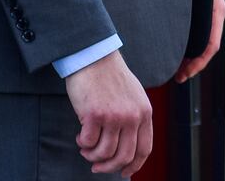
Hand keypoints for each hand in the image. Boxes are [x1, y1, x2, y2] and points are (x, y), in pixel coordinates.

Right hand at [65, 50, 152, 177]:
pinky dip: (82, 143)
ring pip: (104, 153)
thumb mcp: (133, 95)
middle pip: (124, 156)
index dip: (133, 166)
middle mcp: (132, 116)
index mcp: (144, 112)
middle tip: (96, 167)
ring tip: (85, 148)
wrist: (93, 56)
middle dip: (109, 167)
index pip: (144, 149)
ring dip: (92, 155)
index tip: (123, 172)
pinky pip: (88, 142)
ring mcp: (114, 116)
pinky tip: (80, 136)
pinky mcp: (95, 114)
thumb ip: (135, 118)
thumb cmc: (109, 76)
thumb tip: (128, 148)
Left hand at [174, 0, 224, 82]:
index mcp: (216, 11)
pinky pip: (198, 33)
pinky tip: (176, 49)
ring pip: (202, 41)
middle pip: (206, 47)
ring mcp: (210, 13)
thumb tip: (167, 23)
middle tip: (177, 77)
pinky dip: (189, 45)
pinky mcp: (202, 11)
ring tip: (175, 68)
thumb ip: (182, 3)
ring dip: (190, 57)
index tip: (183, 75)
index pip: (210, 46)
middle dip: (192, 65)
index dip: (197, 64)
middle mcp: (215, 14)